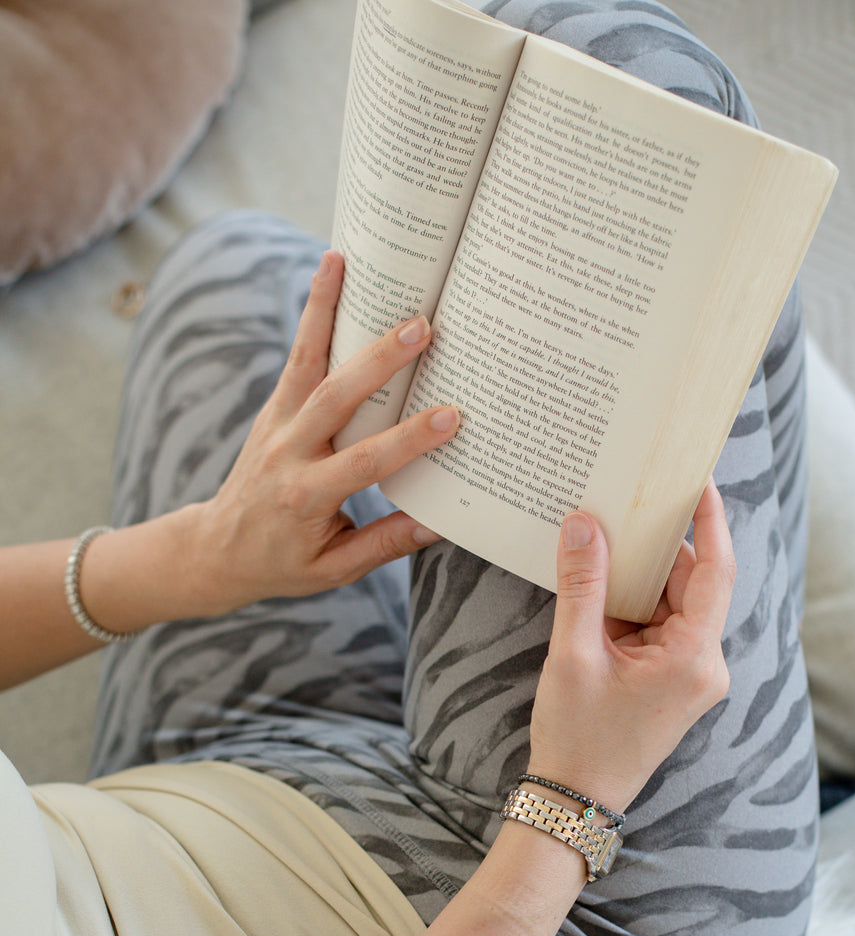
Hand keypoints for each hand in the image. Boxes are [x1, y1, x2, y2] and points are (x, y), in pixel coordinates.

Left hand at [192, 250, 459, 612]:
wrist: (218, 550)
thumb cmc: (283, 564)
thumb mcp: (335, 569)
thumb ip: (386, 543)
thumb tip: (440, 523)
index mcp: (306, 496)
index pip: (365, 462)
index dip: (408, 440)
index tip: (449, 418)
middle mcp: (287, 453)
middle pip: (335, 399)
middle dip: (378, 361)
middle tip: (420, 327)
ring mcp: (276, 425)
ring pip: (304, 361)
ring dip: (324, 309)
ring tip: (343, 260)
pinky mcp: (274, 407)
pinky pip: (296, 356)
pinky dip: (311, 315)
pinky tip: (328, 275)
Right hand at [527, 482, 735, 815]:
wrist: (574, 799)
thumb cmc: (578, 736)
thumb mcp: (574, 654)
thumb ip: (583, 585)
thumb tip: (584, 524)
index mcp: (694, 658)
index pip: (716, 571)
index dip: (710, 521)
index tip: (700, 480)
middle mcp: (704, 664)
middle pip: (690, 583)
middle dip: (655, 547)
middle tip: (624, 504)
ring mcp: (690, 674)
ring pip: (671, 603)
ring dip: (637, 577)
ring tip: (600, 540)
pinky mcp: (672, 680)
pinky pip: (658, 626)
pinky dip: (631, 605)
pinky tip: (597, 585)